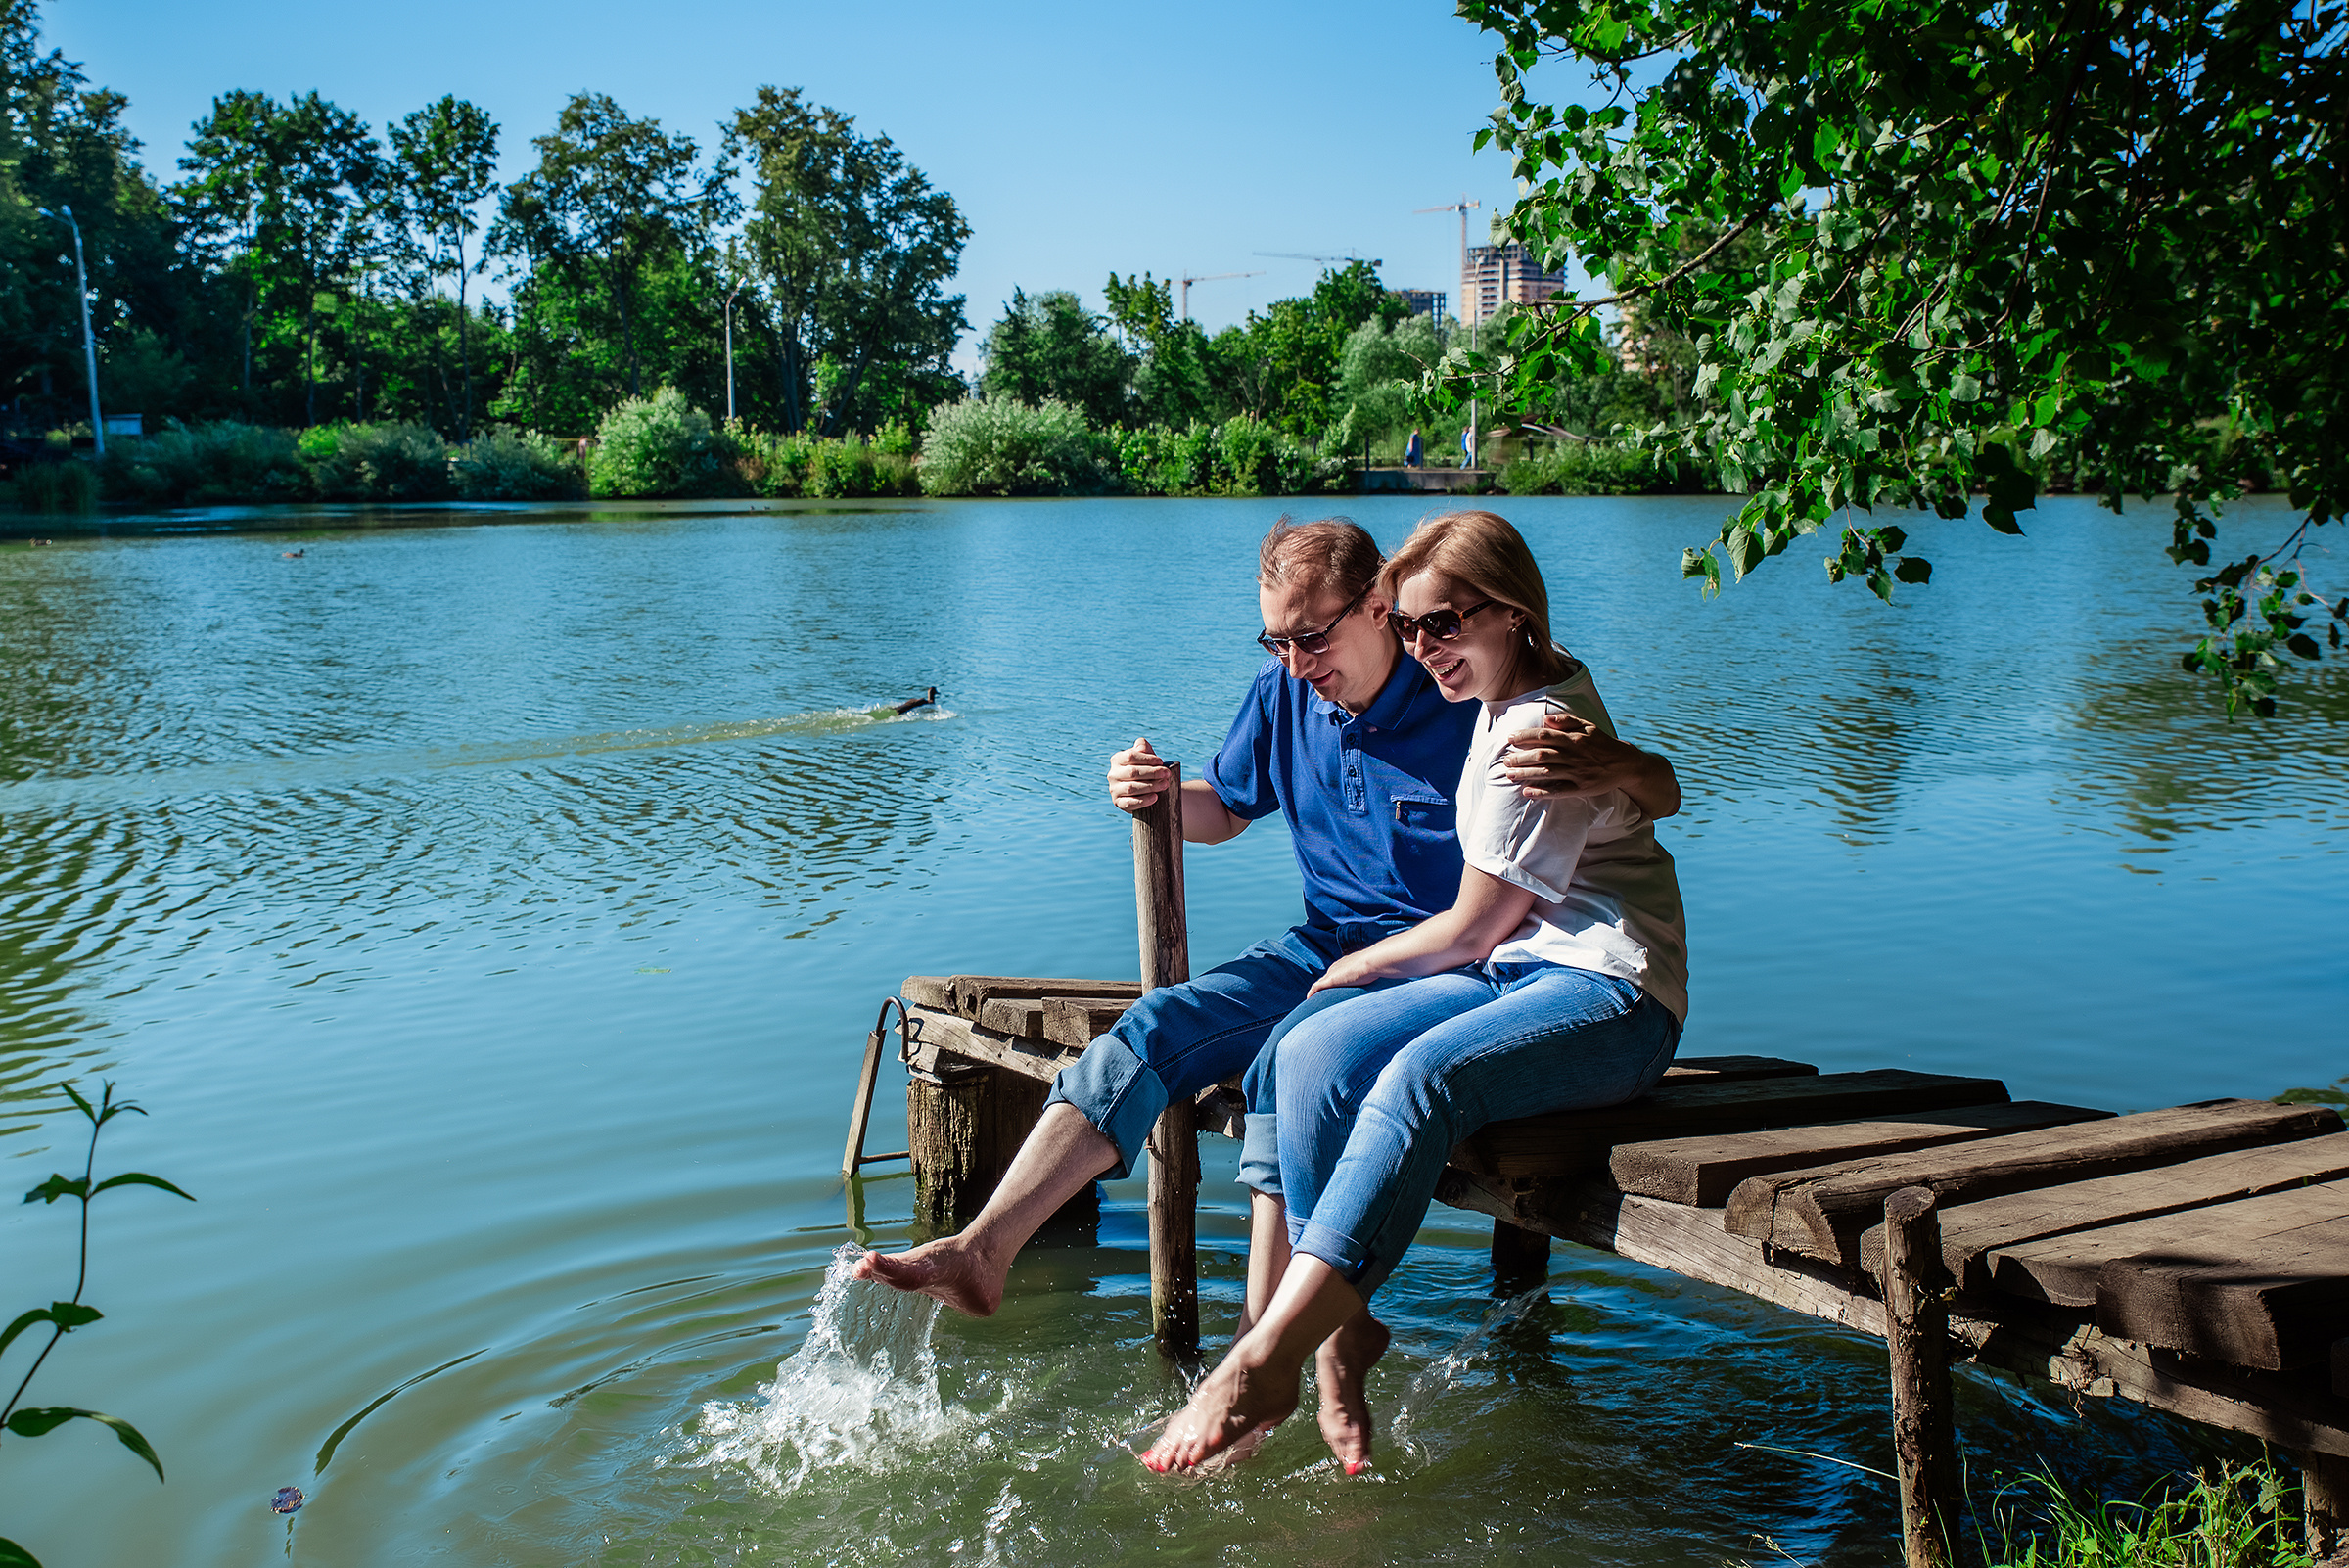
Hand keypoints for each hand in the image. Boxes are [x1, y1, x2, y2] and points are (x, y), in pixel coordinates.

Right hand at [1107, 736, 1172, 814]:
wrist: (1148, 790)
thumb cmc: (1147, 769)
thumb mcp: (1146, 757)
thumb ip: (1143, 747)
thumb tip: (1141, 745)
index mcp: (1117, 759)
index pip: (1131, 756)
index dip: (1147, 758)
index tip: (1161, 761)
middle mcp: (1113, 774)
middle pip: (1133, 772)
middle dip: (1152, 773)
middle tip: (1167, 774)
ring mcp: (1114, 789)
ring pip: (1131, 788)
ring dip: (1150, 786)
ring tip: (1164, 784)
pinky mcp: (1118, 803)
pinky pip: (1129, 803)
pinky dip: (1143, 800)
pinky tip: (1155, 797)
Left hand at [1306, 949, 1379, 996]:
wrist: (1373, 961)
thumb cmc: (1377, 965)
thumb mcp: (1375, 971)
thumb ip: (1376, 975)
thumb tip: (1388, 977)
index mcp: (1346, 963)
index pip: (1337, 972)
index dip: (1335, 979)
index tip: (1335, 987)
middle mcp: (1337, 966)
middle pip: (1327, 977)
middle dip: (1325, 985)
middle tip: (1323, 996)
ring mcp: (1333, 973)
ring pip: (1321, 983)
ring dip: (1318, 991)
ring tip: (1315, 999)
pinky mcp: (1330, 980)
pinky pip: (1316, 987)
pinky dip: (1312, 992)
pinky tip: (1309, 998)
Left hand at [1500, 711, 1644, 800]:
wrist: (1625, 764)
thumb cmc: (1603, 744)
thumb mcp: (1588, 727)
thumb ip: (1567, 721)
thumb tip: (1546, 718)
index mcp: (1575, 739)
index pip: (1545, 736)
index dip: (1525, 736)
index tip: (1510, 738)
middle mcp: (1575, 755)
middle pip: (1542, 755)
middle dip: (1521, 757)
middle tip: (1505, 759)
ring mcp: (1577, 773)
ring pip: (1547, 773)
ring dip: (1526, 774)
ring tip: (1509, 774)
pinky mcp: (1581, 789)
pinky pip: (1559, 791)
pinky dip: (1542, 792)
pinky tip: (1527, 792)